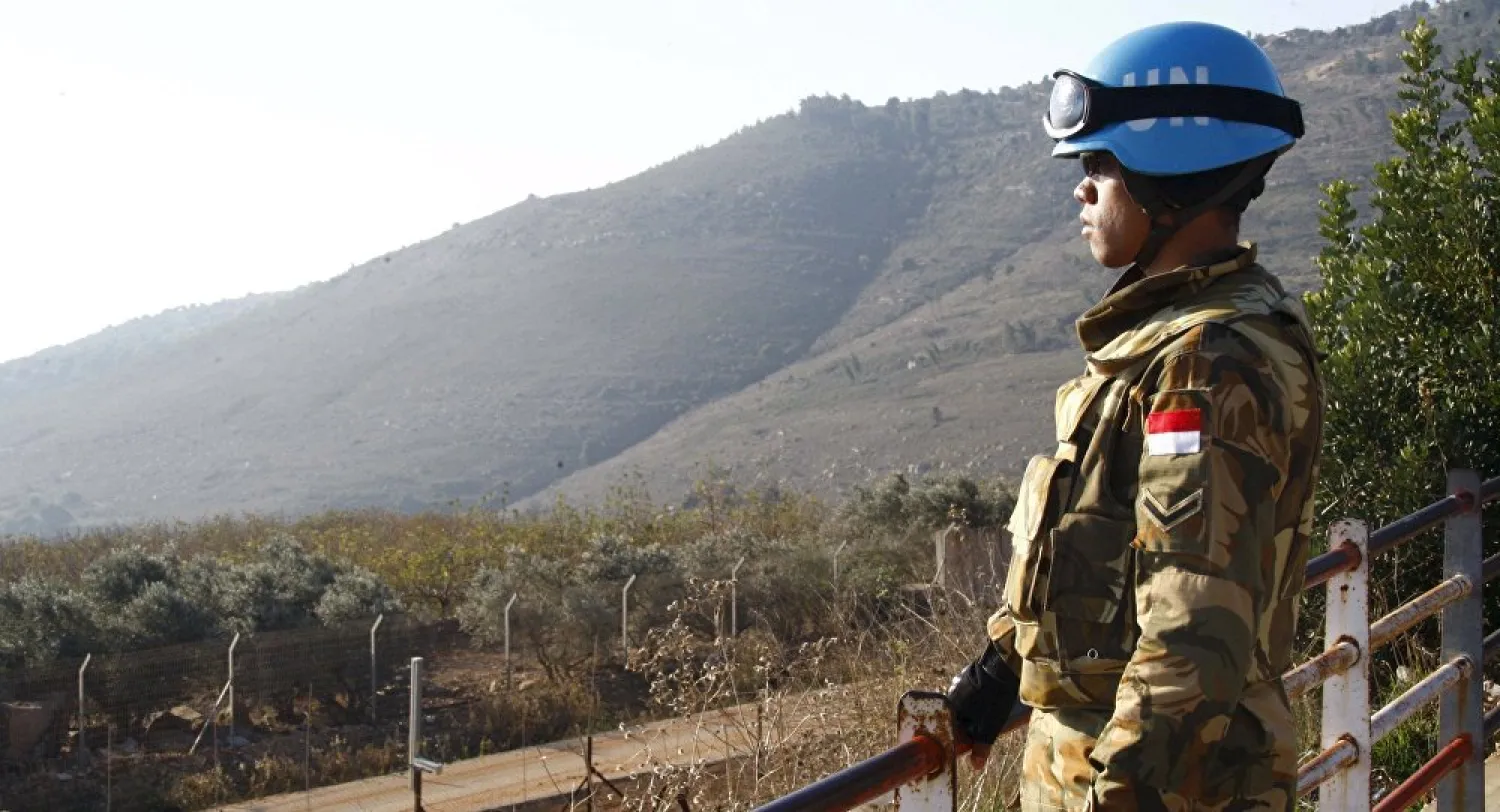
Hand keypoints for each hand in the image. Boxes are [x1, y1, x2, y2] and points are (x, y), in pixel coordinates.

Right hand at [945, 639, 1019, 769]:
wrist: (1001, 668)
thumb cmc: (993, 700)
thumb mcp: (989, 728)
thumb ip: (981, 747)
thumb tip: (975, 766)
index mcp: (950, 709)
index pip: (951, 728)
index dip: (960, 736)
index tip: (969, 741)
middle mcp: (949, 695)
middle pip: (956, 715)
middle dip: (967, 723)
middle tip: (981, 727)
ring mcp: (957, 682)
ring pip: (962, 701)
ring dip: (971, 708)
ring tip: (987, 713)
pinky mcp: (967, 673)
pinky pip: (968, 688)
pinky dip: (975, 695)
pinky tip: (987, 697)